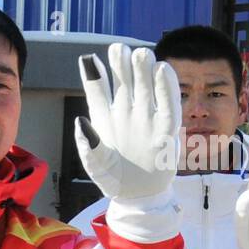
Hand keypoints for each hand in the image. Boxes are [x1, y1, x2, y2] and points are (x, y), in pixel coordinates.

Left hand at [75, 44, 179, 201]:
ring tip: (139, 54)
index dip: (94, 74)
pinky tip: (162, 69)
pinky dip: (166, 86)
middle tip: (119, 49)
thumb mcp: (96, 166)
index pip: (98, 90)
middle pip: (123, 81)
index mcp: (104, 118)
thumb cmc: (114, 180)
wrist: (139, 198)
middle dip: (121, 63)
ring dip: (143, 69)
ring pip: (145, 87)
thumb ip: (88, 146)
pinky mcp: (166, 128)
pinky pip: (168, 103)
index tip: (90, 59)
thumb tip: (81, 122)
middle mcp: (126, 113)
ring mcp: (146, 118)